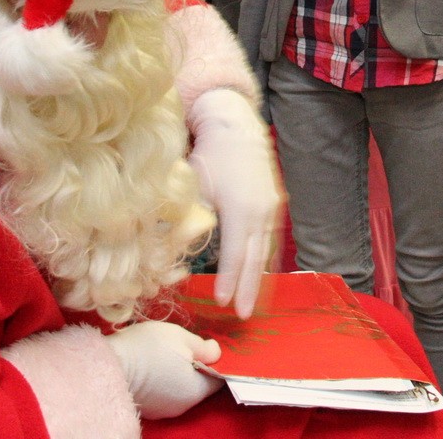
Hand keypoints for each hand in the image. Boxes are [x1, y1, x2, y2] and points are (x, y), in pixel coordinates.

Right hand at [105, 320, 222, 418]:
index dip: (218, 362)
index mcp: (196, 391)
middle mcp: (182, 406)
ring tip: (167, 353)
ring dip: (178, 373)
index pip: (219, 379)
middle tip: (187, 346)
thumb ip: (204, 346)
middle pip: (199, 385)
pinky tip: (152, 364)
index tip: (211, 348)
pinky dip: (162, 380)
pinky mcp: (147, 408)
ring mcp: (163, 410)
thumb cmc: (148, 348)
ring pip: (180, 388)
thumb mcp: (181, 337)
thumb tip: (217, 352)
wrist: (106, 365)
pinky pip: (163, 392)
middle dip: (196, 366)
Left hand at [187, 90, 281, 317]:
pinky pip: (270, 240)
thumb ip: (188, 219)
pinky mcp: (274, 204)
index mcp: (241, 210)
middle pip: (255, 260)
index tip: (223, 304)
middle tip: (242, 317)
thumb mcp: (194, 187)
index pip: (235, 255)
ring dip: (259, 280)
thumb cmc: (209, 155)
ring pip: (266, 252)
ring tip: (253, 304)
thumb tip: (168, 249)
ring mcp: (271, 208)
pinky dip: (266, 261)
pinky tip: (261, 276)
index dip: (229, 281)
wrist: (235, 125)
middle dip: (248, 290)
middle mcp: (261, 212)